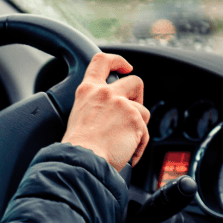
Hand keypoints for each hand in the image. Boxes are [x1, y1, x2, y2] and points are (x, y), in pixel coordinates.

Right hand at [62, 53, 149, 171]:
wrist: (82, 161)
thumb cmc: (77, 148)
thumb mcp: (79, 116)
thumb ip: (95, 106)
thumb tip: (110, 113)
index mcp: (88, 90)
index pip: (102, 60)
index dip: (118, 60)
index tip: (126, 67)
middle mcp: (106, 93)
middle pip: (135, 81)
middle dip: (139, 97)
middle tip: (132, 113)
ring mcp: (122, 105)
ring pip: (143, 111)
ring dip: (138, 127)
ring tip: (125, 143)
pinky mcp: (135, 120)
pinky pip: (145, 133)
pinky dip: (139, 145)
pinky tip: (127, 154)